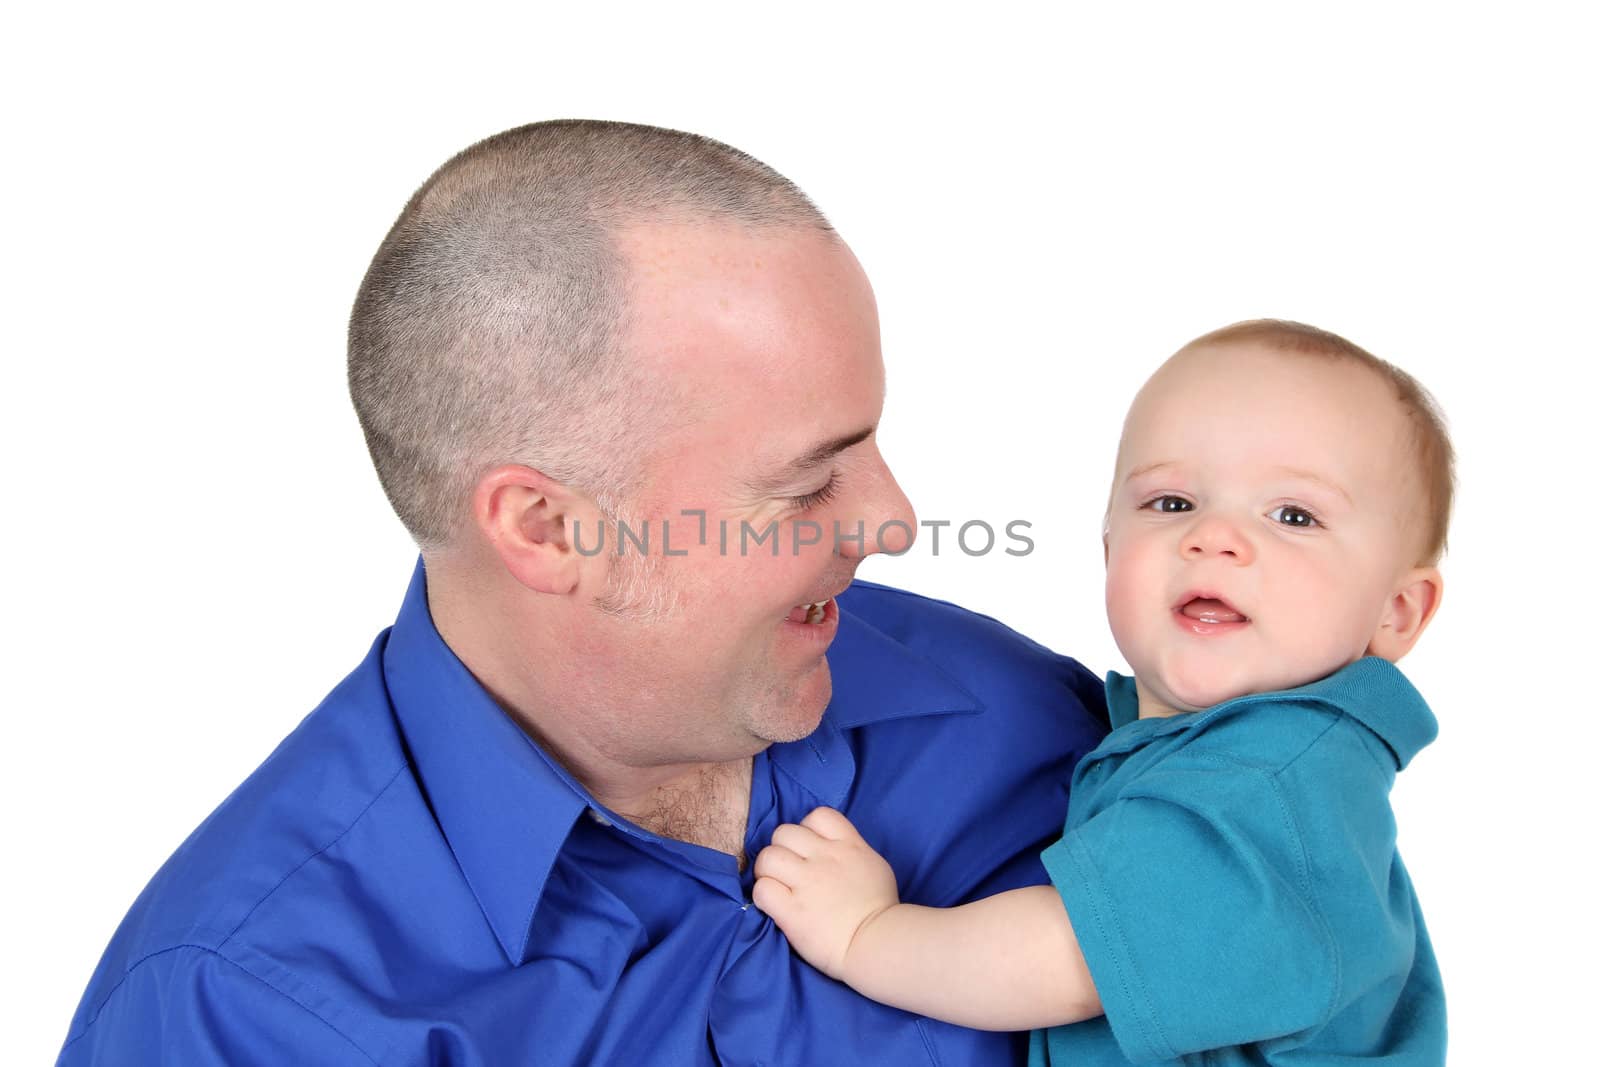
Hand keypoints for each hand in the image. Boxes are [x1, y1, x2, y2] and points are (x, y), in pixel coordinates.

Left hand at [751, 807, 899, 981]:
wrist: (877, 943)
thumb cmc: (880, 909)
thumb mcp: (874, 866)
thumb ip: (851, 852)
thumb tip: (833, 850)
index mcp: (848, 845)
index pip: (817, 815)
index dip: (806, 829)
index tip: (808, 849)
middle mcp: (824, 858)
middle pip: (784, 832)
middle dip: (781, 850)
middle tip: (787, 871)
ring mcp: (807, 882)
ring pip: (767, 857)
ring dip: (767, 871)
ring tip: (777, 886)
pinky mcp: (792, 910)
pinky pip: (762, 889)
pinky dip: (763, 896)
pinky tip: (773, 905)